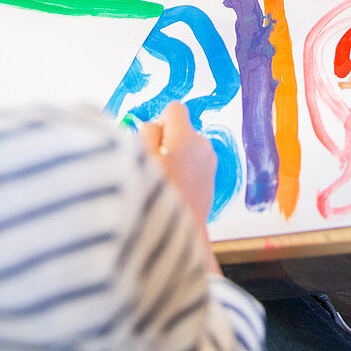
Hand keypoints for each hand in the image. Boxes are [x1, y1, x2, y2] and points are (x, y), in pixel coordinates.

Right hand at [140, 103, 219, 270]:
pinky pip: (195, 165)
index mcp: (185, 137)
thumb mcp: (138, 161)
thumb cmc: (153, 201)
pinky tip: (174, 191)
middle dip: (167, 141)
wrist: (176, 241)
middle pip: (181, 129)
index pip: (174, 109)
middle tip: (153, 165)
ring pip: (188, 148)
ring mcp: (210, 163)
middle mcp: (202, 146)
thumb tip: (152, 125)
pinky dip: (184, 172)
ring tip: (163, 183)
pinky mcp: (211, 180)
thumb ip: (145, 135)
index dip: (159, 122)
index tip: (150, 141)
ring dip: (176, 157)